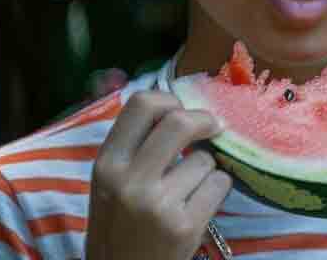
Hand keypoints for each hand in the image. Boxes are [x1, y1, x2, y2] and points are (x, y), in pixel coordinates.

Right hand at [85, 91, 231, 259]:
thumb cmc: (120, 225)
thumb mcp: (110, 184)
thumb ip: (133, 147)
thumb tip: (172, 103)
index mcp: (106, 165)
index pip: (142, 104)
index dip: (170, 100)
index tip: (182, 110)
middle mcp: (129, 181)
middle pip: (180, 122)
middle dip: (205, 121)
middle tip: (213, 127)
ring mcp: (158, 204)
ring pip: (206, 159)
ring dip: (207, 169)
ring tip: (188, 190)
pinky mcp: (185, 225)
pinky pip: (220, 184)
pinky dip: (217, 190)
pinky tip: (198, 206)